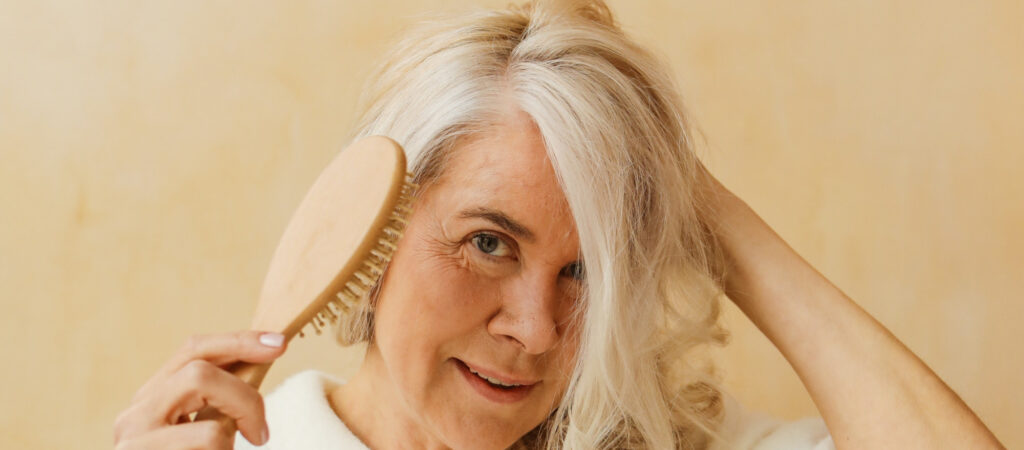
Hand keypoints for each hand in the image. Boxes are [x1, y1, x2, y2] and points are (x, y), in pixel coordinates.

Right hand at [113, 331, 286, 448]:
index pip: (193, 350)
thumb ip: (218, 403)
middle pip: (199, 370)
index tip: (281, 343)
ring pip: (205, 411)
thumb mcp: (202, 433)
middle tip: (262, 434)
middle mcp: (135, 415)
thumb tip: (263, 356)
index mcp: (152, 400)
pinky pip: (208, 443)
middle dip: (245, 395)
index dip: (239, 341)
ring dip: (232, 433)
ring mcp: (135, 443)